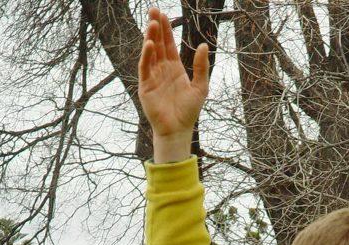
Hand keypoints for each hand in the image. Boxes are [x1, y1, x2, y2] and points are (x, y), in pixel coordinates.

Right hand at [138, 7, 208, 161]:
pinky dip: (146, 55)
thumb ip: (201, 67)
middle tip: (154, 10)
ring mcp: (152, 77)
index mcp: (175, 68)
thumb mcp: (201, 87)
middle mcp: (162, 70)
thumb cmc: (189, 111)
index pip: (169, 44)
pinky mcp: (145, 87)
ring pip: (150, 53)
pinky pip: (144, 67)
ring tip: (152, 23)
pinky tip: (149, 44)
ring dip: (150, 38)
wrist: (178, 130)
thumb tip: (203, 45)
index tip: (164, 14)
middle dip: (156, 27)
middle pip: (158, 44)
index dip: (167, 29)